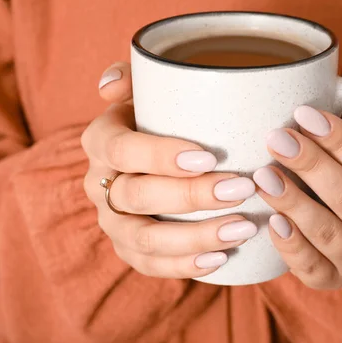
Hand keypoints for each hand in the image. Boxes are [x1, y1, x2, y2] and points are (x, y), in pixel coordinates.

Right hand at [81, 63, 256, 277]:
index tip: (209, 157)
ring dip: (195, 237)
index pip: (121, 150)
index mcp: (100, 141)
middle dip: (191, 197)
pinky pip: (150, 265)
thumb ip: (134, 76)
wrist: (154, 157)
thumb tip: (109, 86)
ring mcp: (111, 222)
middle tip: (241, 189)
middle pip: (137, 196)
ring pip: (144, 239)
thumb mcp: (147, 89)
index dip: (160, 156)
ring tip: (243, 228)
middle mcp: (99, 184)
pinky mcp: (128, 249)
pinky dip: (184, 266)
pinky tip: (221, 258)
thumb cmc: (159, 117)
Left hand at [254, 31, 341, 288]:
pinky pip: (313, 270)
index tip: (303, 114)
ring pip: (332, 236)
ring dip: (296, 205)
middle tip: (275, 140)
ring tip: (262, 176)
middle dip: (314, 169)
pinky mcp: (330, 279)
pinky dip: (290, 247)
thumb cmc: (341, 160)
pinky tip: (268, 221)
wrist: (329, 210)